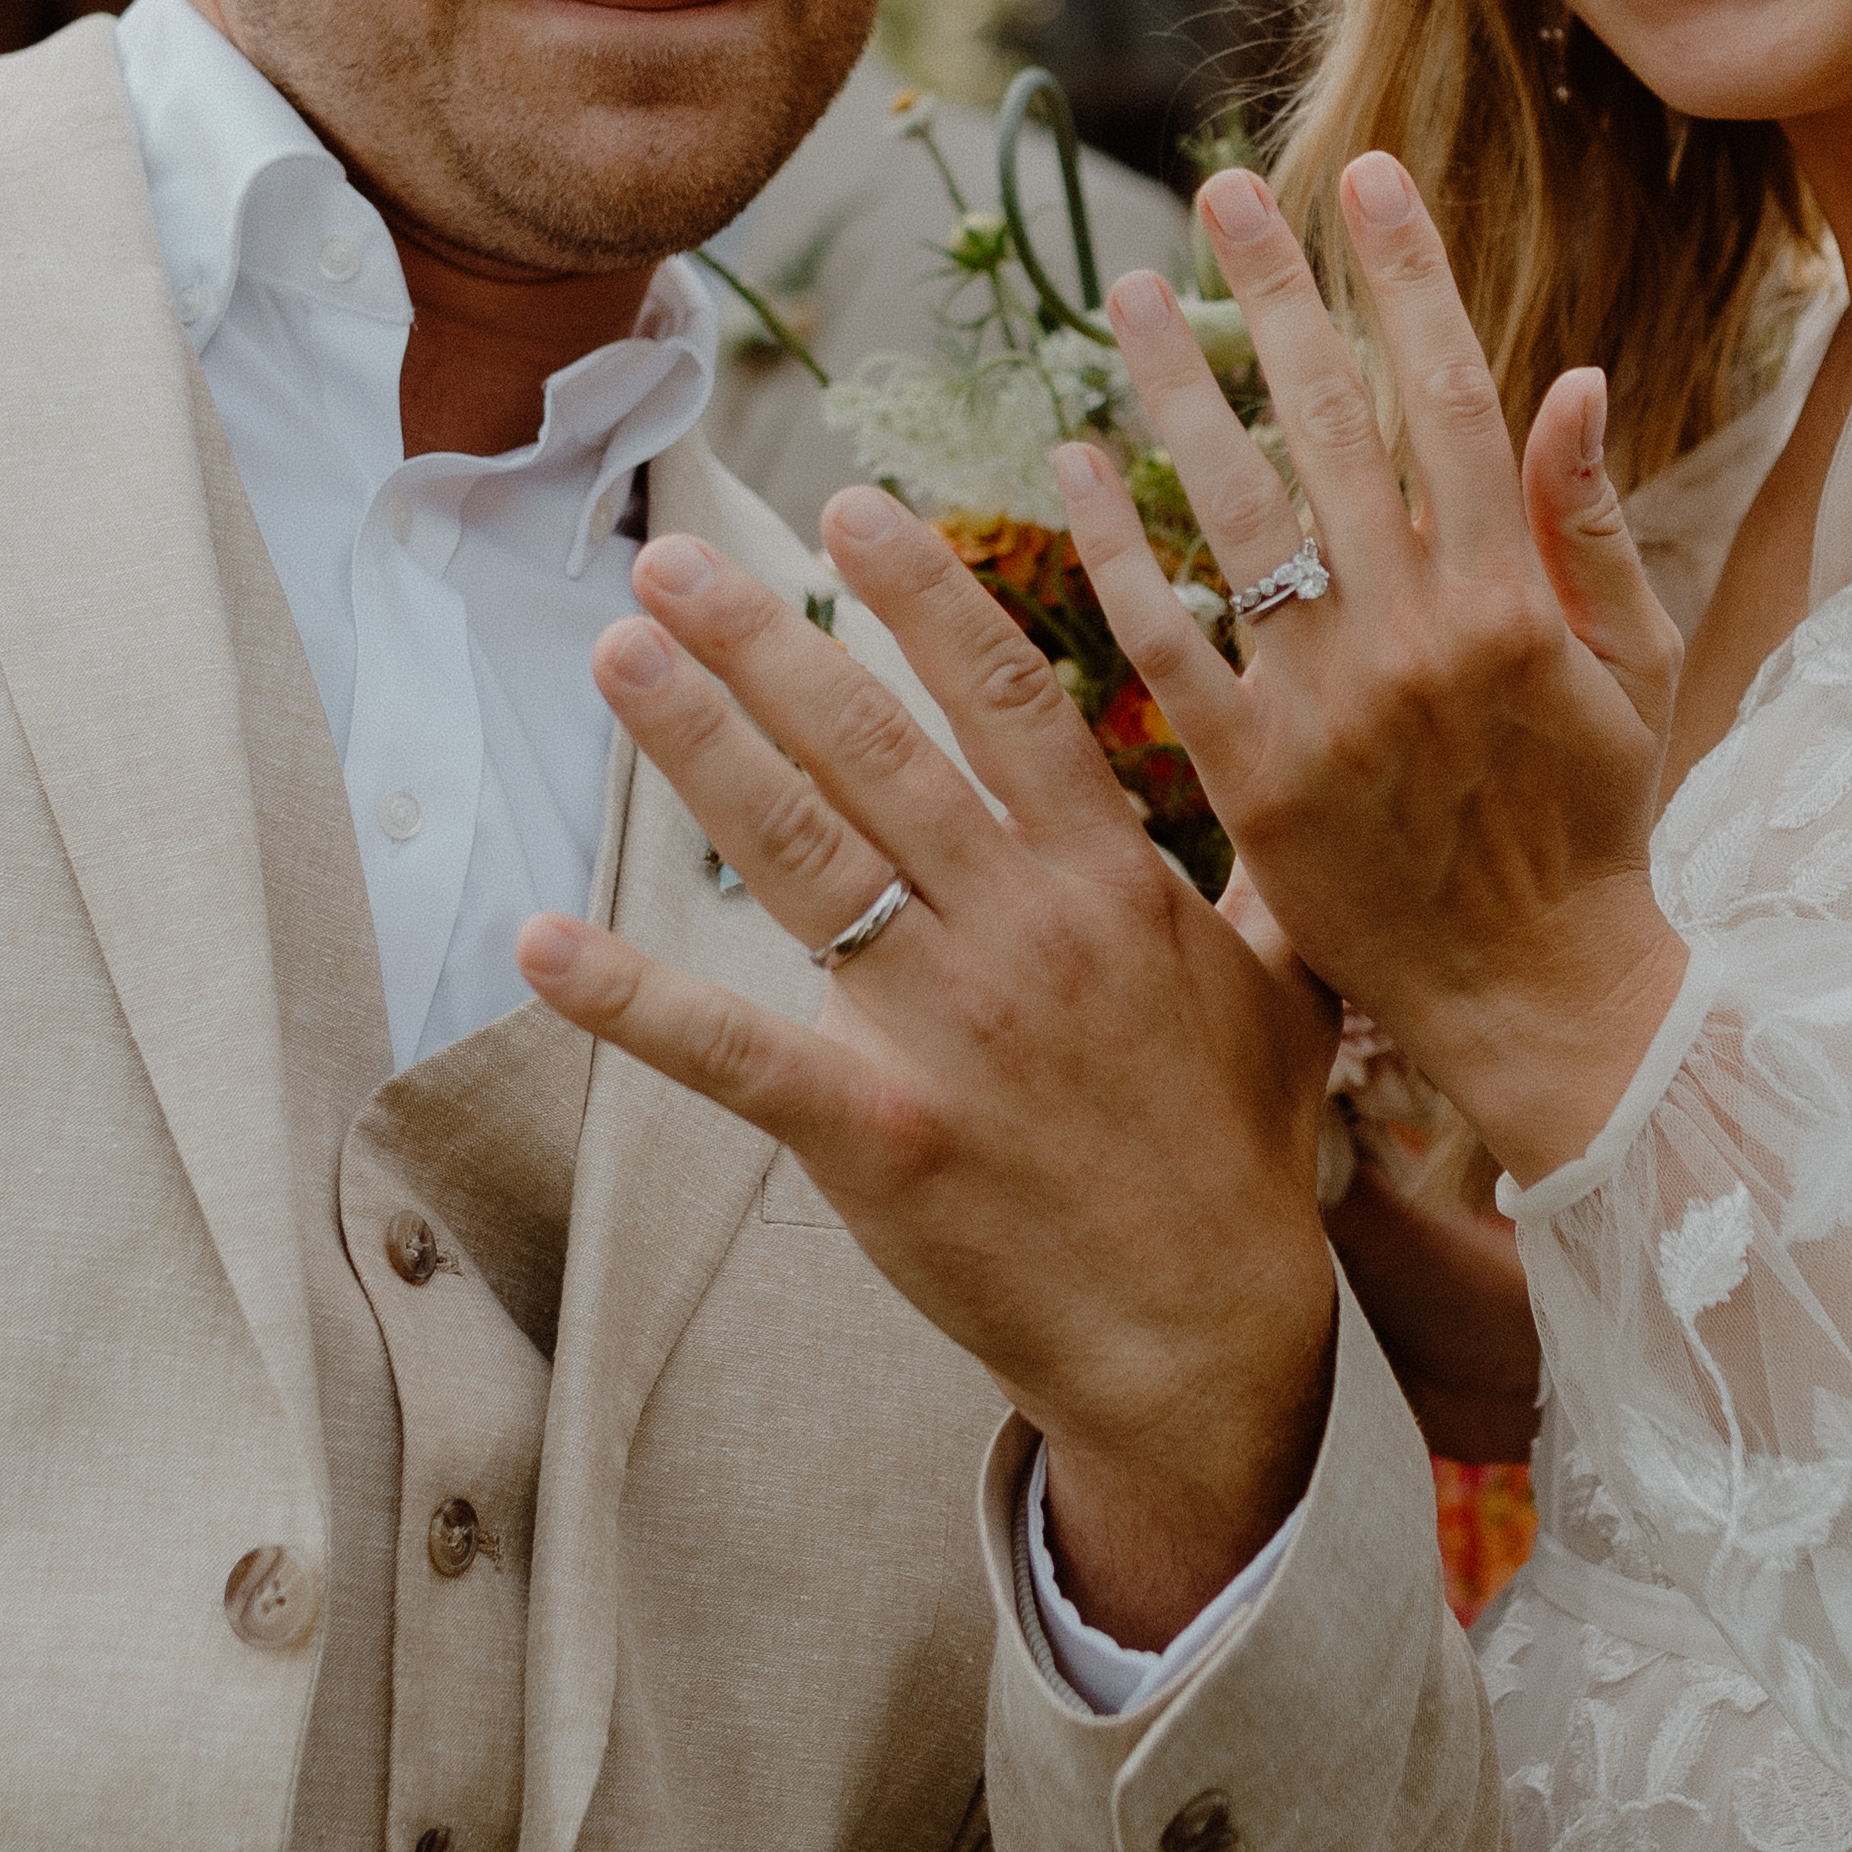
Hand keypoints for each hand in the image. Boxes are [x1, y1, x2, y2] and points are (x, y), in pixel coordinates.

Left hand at [517, 499, 1339, 1645]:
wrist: (1210, 1343)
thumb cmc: (1241, 1166)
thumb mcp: (1287, 994)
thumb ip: (1270, 883)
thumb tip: (1308, 798)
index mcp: (1111, 882)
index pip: (1009, 698)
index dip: (924, 596)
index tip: (850, 508)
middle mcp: (1023, 931)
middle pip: (876, 749)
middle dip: (765, 641)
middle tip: (671, 558)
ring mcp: (946, 1030)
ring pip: (802, 854)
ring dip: (699, 746)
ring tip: (618, 653)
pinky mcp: (876, 1135)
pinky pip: (734, 1053)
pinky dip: (632, 1001)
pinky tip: (543, 945)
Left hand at [1056, 158, 1685, 1179]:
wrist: (1537, 999)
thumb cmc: (1591, 828)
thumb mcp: (1631, 672)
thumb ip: (1592, 527)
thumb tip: (1574, 380)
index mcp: (1515, 599)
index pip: (1452, 398)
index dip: (1407, 280)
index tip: (1366, 180)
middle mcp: (1418, 635)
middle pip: (1331, 428)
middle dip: (1281, 294)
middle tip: (1227, 192)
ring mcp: (1326, 707)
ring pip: (1236, 515)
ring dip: (1176, 392)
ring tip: (1130, 293)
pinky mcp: (1252, 780)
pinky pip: (1167, 643)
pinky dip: (1119, 550)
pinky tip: (1074, 464)